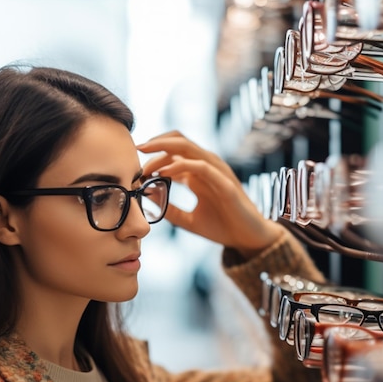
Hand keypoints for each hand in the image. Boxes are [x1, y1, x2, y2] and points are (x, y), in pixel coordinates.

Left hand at [138, 132, 282, 257]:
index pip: (174, 151)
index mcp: (199, 173)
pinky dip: (180, 166)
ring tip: (145, 163)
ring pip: (188, 147)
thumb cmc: (222, 228)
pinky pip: (200, 166)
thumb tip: (146, 197)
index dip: (153, 153)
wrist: (248, 240)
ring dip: (164, 151)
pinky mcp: (225, 183)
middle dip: (155, 143)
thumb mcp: (187, 220)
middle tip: (136, 151)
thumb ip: (168, 208)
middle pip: (179, 141)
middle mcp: (208, 167)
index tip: (134, 164)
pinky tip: (163, 173)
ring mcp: (217, 172)